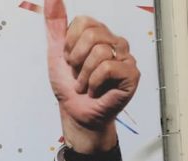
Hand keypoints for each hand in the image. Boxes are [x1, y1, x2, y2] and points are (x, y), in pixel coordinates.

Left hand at [45, 0, 138, 154]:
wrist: (75, 113)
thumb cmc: (69, 85)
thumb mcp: (56, 51)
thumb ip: (55, 23)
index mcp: (99, 34)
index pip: (83, 21)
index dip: (69, 43)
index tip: (69, 59)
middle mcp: (114, 42)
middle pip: (92, 34)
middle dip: (75, 58)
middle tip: (77, 73)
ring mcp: (125, 57)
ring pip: (99, 51)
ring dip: (83, 75)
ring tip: (85, 84)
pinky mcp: (131, 74)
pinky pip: (108, 68)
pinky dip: (94, 82)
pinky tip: (96, 90)